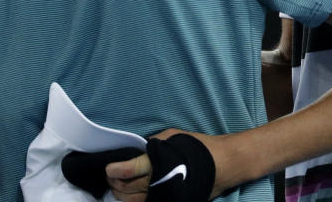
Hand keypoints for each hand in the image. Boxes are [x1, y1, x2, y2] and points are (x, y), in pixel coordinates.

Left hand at [107, 130, 226, 201]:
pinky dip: (135, 201)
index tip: (109, 167)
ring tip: (118, 185)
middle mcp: (159, 182)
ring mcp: (164, 196)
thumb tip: (137, 149)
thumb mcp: (173, 136)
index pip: (130, 170)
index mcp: (159, 162)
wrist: (222, 165)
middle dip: (115, 181)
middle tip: (110, 174)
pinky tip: (131, 195)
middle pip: (128, 188)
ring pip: (134, 201)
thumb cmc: (199, 147)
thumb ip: (153, 143)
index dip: (115, 169)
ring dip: (121, 193)